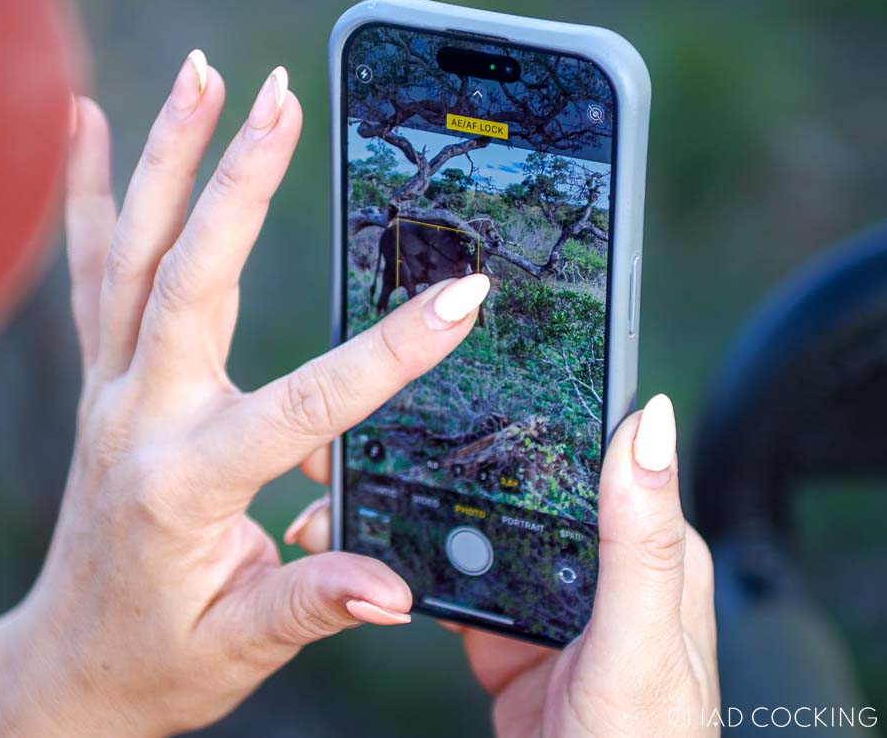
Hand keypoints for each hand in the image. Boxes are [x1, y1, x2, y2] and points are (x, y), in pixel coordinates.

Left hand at [0, 51, 491, 736]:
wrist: (67, 663)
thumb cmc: (154, 659)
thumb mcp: (240, 644)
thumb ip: (315, 603)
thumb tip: (395, 587)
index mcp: (188, 482)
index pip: (308, 402)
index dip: (392, 351)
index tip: (460, 297)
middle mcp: (140, 418)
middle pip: (194, 279)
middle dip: (241, 181)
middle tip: (280, 98)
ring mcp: (111, 389)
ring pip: (134, 253)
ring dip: (166, 157)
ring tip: (203, 75)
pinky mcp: (102, 379)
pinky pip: (92, 270)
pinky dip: (88, 192)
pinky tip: (87, 120)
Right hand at [289, 395, 719, 736]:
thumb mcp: (639, 642)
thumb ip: (641, 541)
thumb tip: (649, 421)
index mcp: (649, 549)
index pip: (593, 452)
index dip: (539, 412)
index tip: (477, 370)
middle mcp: (596, 567)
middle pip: (520, 488)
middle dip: (455, 460)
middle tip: (390, 426)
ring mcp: (546, 604)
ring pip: (477, 534)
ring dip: (422, 514)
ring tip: (362, 487)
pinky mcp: (504, 639)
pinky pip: (453, 587)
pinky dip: (411, 574)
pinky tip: (375, 554)